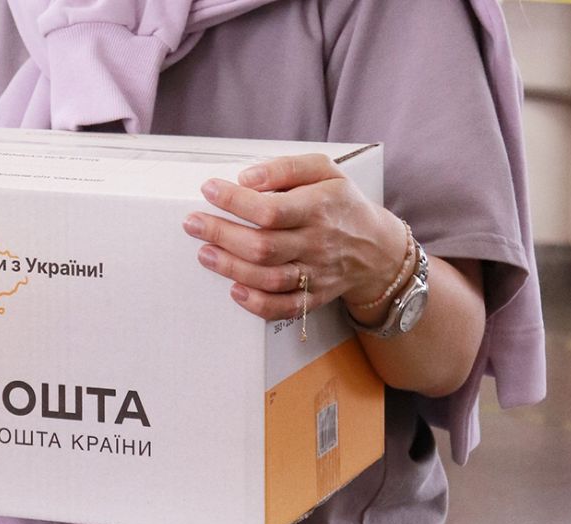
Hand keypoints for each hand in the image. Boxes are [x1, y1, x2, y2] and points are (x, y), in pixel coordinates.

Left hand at [182, 154, 406, 320]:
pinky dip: (256, 303)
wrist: (378, 247)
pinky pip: (283, 308)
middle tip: (192, 223)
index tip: (209, 189)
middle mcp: (317, 243)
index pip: (271, 210)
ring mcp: (315, 274)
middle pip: (263, 246)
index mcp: (319, 208)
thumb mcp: (324, 170)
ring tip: (204, 253)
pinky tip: (234, 289)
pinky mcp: (314, 297)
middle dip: (222, 235)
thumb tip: (247, 177)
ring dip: (230, 268)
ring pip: (269, 278)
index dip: (235, 201)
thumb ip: (286, 168)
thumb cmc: (341, 203)